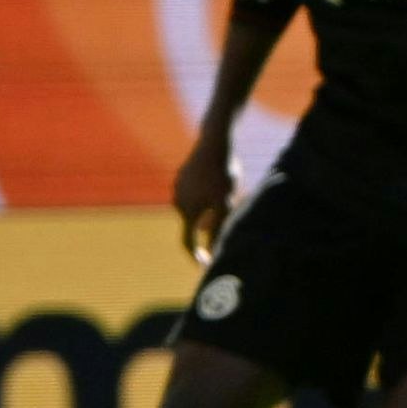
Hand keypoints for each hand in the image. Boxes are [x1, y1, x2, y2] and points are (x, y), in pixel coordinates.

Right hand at [172, 120, 234, 260]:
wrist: (214, 142)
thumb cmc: (222, 175)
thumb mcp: (225, 204)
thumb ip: (217, 229)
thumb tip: (213, 252)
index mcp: (187, 212)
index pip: (188, 243)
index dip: (196, 256)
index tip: (205, 265)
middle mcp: (177, 202)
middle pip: (195, 223)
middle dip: (210, 223)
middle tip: (230, 206)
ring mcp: (177, 188)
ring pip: (195, 207)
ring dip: (208, 207)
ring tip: (225, 187)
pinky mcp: (181, 176)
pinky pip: (194, 193)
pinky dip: (204, 193)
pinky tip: (217, 177)